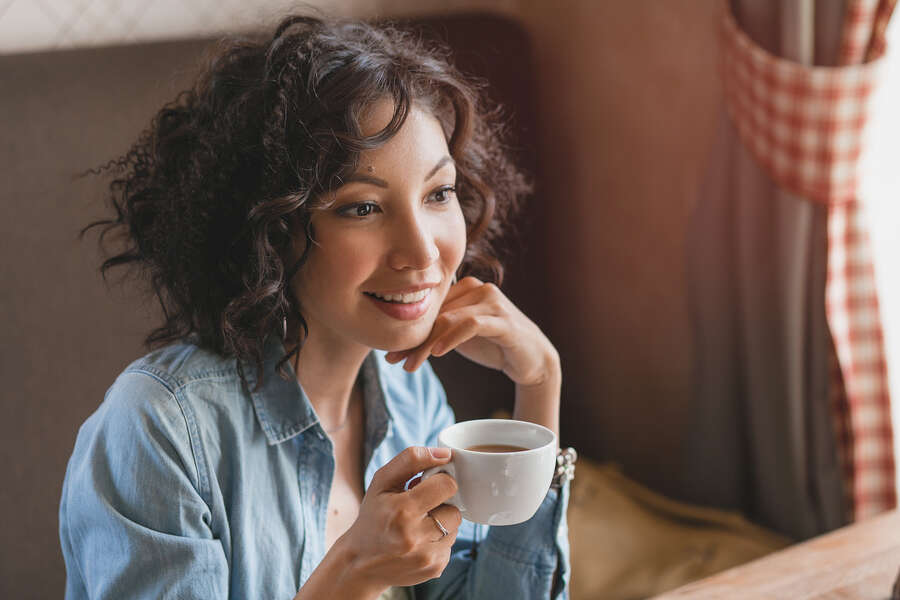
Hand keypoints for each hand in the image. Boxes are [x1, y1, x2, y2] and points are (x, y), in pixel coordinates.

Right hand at [334, 446, 461, 593]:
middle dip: (440, 504)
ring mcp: (427, 556)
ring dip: (441, 522)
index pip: (447, 485)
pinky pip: (450, 544)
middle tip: (420, 507)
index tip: (427, 485)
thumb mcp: (382, 481)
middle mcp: (416, 537)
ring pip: (455, 526)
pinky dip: (438, 540)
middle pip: (454, 508)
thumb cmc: (373, 516)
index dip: (438, 481)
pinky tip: (418, 542)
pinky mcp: (435, 568)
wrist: (360, 562)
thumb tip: (446, 454)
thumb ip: (412, 459)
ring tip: (418, 525)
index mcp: (403, 510)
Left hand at [385, 277, 558, 386]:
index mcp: (465, 288)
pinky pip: (471, 324)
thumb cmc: (494, 346)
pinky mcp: (503, 320)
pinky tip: (438, 353)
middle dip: (412, 339)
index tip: (390, 354)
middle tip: (393, 361)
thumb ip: (437, 331)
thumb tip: (399, 340)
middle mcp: (478, 288)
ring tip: (411, 365)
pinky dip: (451, 338)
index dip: (407, 330)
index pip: (429, 308)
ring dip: (426, 344)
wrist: (533, 359)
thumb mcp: (459, 338)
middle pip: (436, 313)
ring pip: (449, 319)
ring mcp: (492, 302)